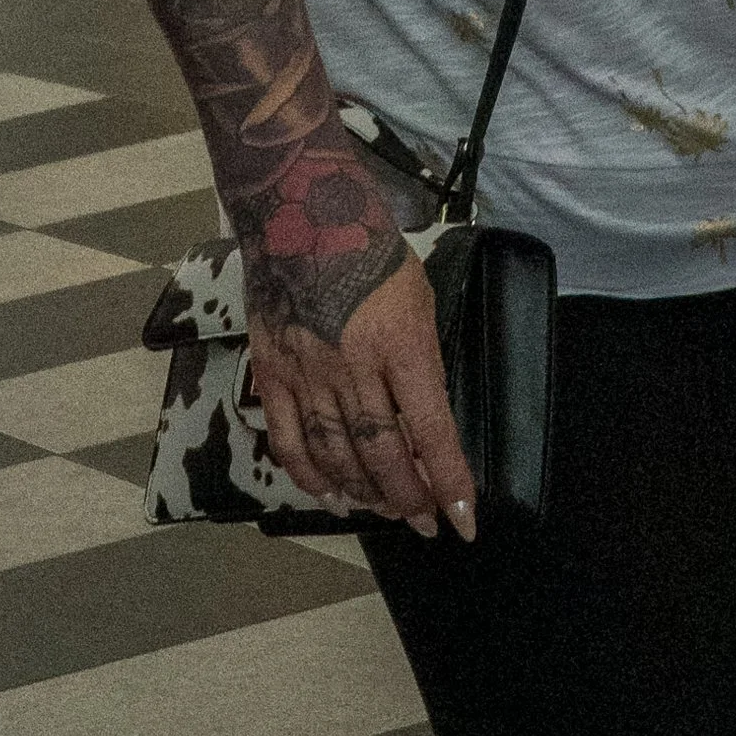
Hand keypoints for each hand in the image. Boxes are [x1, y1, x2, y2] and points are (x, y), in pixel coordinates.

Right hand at [249, 249, 476, 538]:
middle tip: (422, 522)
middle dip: (408, 498)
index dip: (450, 484)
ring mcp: (308, 372)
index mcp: (401, 343)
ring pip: (338, 455)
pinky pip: (289, 440)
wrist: (300, 213)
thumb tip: (423, 424)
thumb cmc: (370, 251)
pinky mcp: (272, 372)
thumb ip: (421, 363)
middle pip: (382, 453)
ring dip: (364, 492)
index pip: (433, 431)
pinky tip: (328, 494)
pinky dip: (309, 476)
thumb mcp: (420, 301)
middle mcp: (353, 365)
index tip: (463, 522)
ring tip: (383, 509)